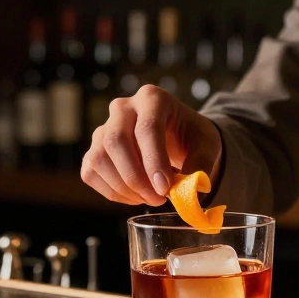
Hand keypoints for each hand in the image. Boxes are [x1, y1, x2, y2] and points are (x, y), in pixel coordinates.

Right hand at [81, 85, 223, 205]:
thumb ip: (200, 165)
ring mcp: (104, 127)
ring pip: (99, 158)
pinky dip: (112, 192)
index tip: (164, 188)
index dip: (153, 161)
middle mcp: (123, 108)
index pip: (146, 128)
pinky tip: (134, 196)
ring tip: (149, 198)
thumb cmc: (191, 137)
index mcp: (152, 98)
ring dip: (123, 187)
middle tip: (158, 199)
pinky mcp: (94, 149)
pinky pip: (91, 173)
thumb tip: (188, 192)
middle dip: (136, 178)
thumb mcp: (207, 145)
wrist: (177, 136)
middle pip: (116, 141)